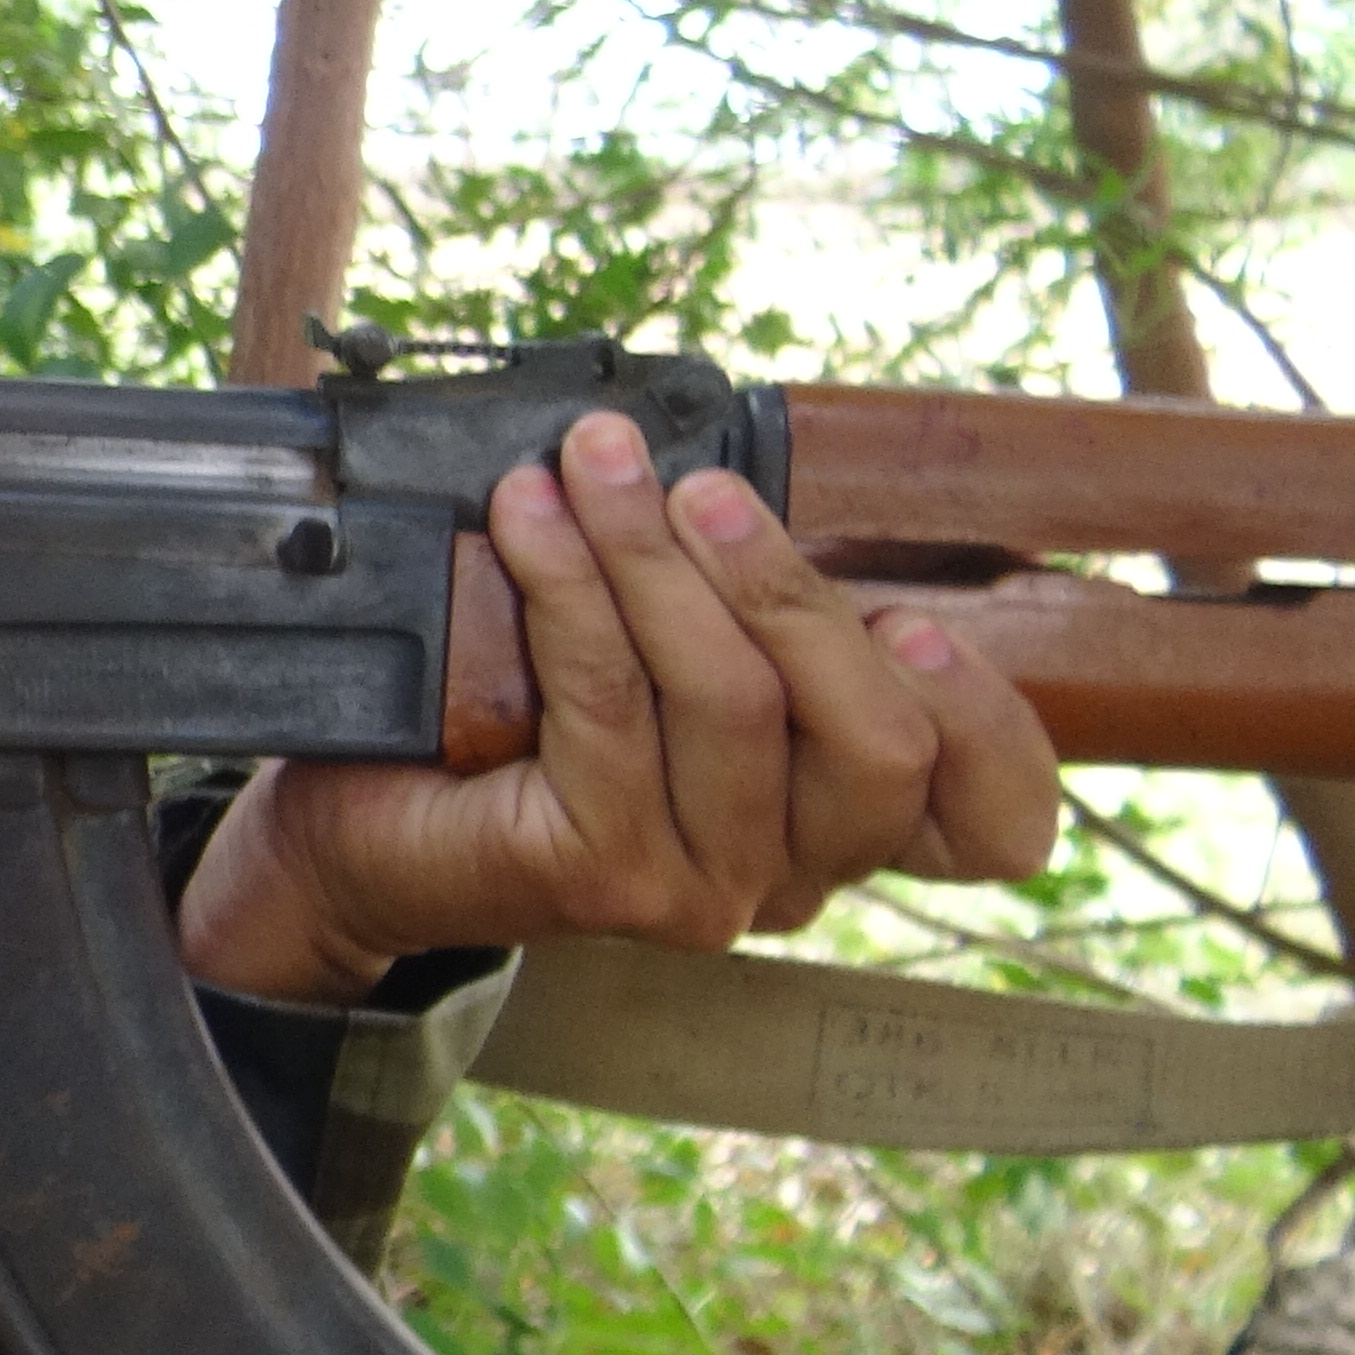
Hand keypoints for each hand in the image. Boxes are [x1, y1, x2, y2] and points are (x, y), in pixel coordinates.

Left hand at [179, 409, 1062, 1001]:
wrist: (361, 827)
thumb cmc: (514, 727)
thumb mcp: (657, 652)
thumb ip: (733, 601)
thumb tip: (740, 470)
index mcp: (834, 823)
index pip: (992, 823)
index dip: (991, 726)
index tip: (924, 623)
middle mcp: (787, 874)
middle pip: (873, 738)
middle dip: (787, 585)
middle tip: (701, 484)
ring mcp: (701, 888)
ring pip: (734, 705)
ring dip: (658, 559)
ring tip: (594, 465)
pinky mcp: (602, 876)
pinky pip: (610, 706)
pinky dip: (572, 589)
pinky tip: (531, 517)